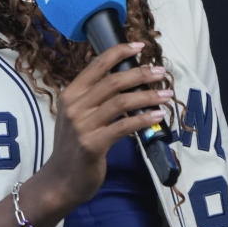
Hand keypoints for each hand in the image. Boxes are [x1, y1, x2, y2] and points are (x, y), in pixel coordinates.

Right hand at [40, 42, 171, 209]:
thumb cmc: (73, 147)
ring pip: (121, 102)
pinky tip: (158, 116)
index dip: (119, 52)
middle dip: (140, 73)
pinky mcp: (92, 144)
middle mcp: (74, 106)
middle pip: (113, 81)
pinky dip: (144, 119)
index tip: (139, 46)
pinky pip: (124, 126)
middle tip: (161, 72)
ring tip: (166, 94)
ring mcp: (82, 125)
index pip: (96, 65)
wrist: (61, 180)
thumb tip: (126, 81)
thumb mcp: (77, 116)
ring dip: (148, 95)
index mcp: (70, 94)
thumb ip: (93, 99)